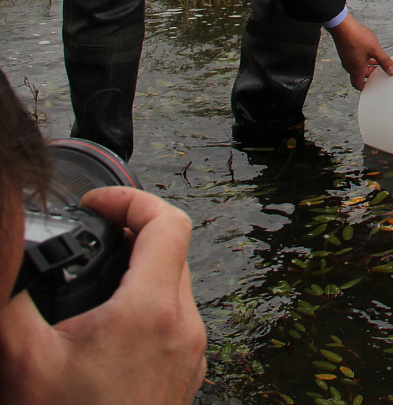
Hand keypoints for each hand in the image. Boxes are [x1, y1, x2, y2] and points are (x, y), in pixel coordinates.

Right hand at [0, 186, 205, 404]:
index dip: (130, 199)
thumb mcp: (23, 359)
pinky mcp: (184, 377)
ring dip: (142, 270)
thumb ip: (13, 298)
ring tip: (97, 275)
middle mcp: (183, 327)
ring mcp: (189, 354)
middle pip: (174, 250)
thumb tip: (9, 255)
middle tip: (94, 233)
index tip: (96, 203)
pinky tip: (107, 325)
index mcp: (151, 311)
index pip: (166, 222)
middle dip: (134, 232)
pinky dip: (148, 307)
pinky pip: (175, 322)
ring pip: (176, 286)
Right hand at [328, 14, 392, 89]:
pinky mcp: (345, 50)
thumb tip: (392, 70)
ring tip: (376, 59)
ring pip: (356, 66)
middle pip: (359, 75)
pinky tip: (368, 50)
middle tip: (379, 70)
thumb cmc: (356, 37)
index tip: (374, 85)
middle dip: (370, 73)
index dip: (366, 87)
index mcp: (356, 69)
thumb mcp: (375, 50)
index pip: (358, 85)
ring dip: (366, 64)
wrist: (342, 26)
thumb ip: (384, 61)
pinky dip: (362, 58)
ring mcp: (346, 58)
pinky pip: (354, 58)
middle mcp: (349, 65)